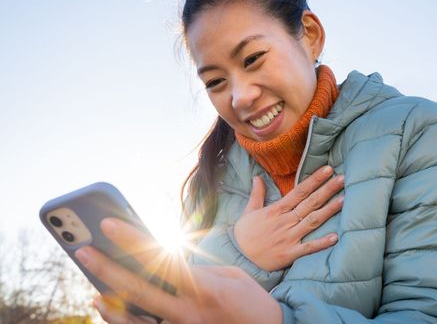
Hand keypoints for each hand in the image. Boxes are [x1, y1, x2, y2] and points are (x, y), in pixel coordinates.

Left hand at [76, 218, 281, 323]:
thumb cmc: (251, 301)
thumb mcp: (231, 276)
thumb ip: (197, 269)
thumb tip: (168, 264)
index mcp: (206, 288)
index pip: (161, 260)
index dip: (133, 241)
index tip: (110, 224)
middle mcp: (189, 312)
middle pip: (138, 289)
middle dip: (107, 267)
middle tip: (83, 250)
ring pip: (134, 319)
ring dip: (108, 300)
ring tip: (91, 284)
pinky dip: (120, 320)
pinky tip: (106, 307)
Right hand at [233, 165, 343, 271]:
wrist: (237, 258)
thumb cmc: (244, 235)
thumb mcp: (249, 211)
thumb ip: (257, 194)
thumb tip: (257, 177)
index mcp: (276, 210)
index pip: (299, 191)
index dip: (314, 180)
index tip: (327, 169)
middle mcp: (285, 221)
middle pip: (310, 202)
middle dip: (327, 190)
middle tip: (342, 178)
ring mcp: (289, 237)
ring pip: (312, 221)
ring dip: (329, 210)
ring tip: (344, 199)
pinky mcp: (290, 253)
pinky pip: (308, 247)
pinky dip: (322, 243)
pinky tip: (335, 236)